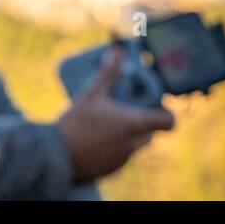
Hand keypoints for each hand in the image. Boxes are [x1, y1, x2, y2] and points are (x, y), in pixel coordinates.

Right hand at [56, 46, 175, 182]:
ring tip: (107, 123)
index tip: (154, 106)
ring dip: (128, 135)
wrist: (55, 155)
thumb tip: (118, 52)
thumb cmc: (76, 122)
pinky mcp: (111, 171)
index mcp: (134, 124)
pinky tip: (96, 139)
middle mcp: (134, 144)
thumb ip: (108, 73)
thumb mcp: (92, 93)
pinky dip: (115, 148)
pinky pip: (121, 157)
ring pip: (135, 145)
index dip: (166, 114)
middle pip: (151, 132)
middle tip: (126, 109)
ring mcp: (123, 160)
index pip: (169, 122)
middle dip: (142, 121)